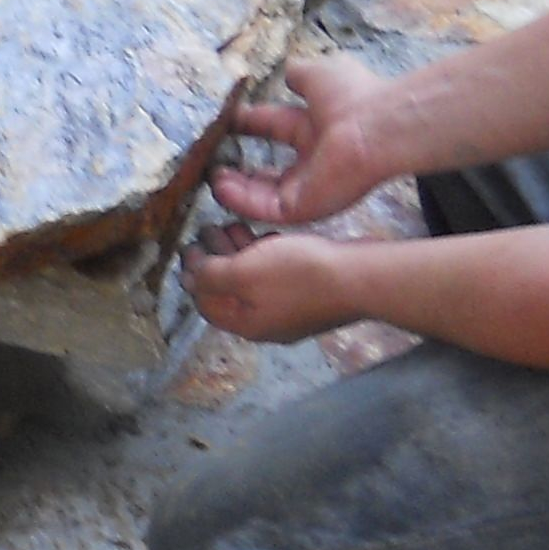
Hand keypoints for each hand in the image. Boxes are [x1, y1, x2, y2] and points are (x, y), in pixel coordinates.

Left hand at [181, 227, 368, 345]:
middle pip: (228, 292)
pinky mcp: (309, 294)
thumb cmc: (299, 274)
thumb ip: (210, 276)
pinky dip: (264, 255)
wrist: (360, 277)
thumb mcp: (243, 272)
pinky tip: (265, 236)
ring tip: (230, 225)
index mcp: (245, 324)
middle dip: (214, 261)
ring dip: (238, 253)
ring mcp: (290, 311)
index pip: (205, 304)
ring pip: (253, 281)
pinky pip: (277, 276)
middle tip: (206, 230)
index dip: (192, 275)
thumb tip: (188, 279)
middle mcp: (266, 323)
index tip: (189, 246)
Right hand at [210, 53, 400, 228]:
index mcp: (315, 130)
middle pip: (266, 171)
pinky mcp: (302, 208)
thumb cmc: (352, 97)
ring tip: (210, 177)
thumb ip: (297, 76)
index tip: (220, 122)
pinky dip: (240, 201)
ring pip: (261, 194)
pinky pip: (265, 208)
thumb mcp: (318, 74)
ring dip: (234, 187)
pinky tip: (219, 188)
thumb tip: (287, 73)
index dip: (248, 124)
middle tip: (209, 161)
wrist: (376, 129)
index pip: (275, 128)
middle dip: (237, 168)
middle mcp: (311, 162)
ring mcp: (307, 189)